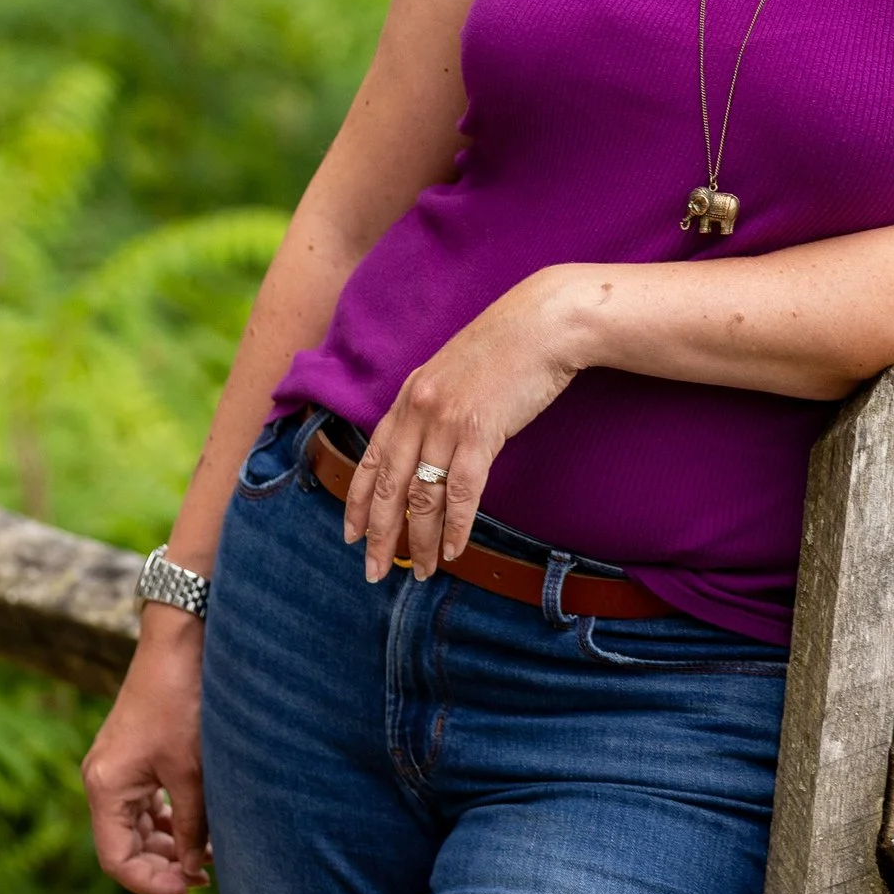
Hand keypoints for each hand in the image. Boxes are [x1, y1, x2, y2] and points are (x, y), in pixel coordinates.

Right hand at [82, 616, 210, 893]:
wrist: (180, 641)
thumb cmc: (183, 702)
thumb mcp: (192, 772)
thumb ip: (192, 826)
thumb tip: (195, 871)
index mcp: (105, 787)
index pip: (118, 861)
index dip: (153, 883)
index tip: (192, 887)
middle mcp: (102, 780)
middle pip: (124, 847)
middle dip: (164, 865)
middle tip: (207, 874)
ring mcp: (116, 768)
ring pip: (136, 827)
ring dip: (169, 844)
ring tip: (209, 852)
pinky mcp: (133, 756)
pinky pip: (144, 804)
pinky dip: (168, 819)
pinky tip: (199, 825)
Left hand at [347, 268, 587, 581]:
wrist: (543, 322)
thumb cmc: (506, 347)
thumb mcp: (454, 373)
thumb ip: (434, 408)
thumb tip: (427, 449)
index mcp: (410, 395)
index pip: (371, 457)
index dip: (359, 500)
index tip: (351, 534)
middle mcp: (419, 410)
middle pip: (389, 485)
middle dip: (379, 534)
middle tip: (373, 571)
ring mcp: (447, 422)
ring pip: (423, 496)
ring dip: (421, 540)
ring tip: (421, 570)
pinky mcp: (480, 433)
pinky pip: (461, 493)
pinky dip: (456, 528)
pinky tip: (454, 551)